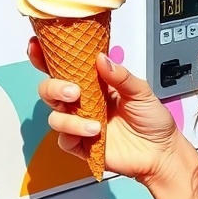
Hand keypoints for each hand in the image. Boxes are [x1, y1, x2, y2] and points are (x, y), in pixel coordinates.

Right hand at [28, 38, 179, 184]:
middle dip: (53, 87)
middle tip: (74, 91)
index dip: (44, 56)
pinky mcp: (82, 146)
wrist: (161, 152)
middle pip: (49, 89)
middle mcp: (81, 102)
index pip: (62, 67)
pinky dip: (74, 136)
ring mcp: (79, 123)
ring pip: (54, 116)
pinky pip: (64, 140)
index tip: (35, 46)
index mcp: (91, 83)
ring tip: (94, 124)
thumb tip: (101, 58)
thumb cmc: (152, 119)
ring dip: (70, 119)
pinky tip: (93, 135)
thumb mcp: (141, 91)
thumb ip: (121, 76)